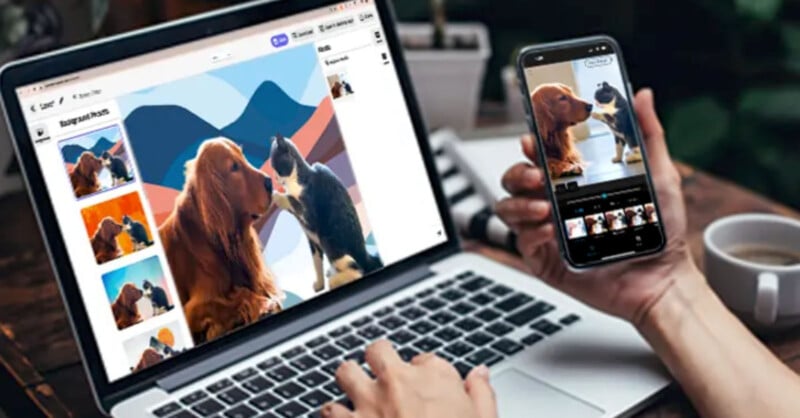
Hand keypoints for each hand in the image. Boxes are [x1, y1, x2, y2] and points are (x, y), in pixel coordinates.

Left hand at [322, 340, 496, 417]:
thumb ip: (481, 394)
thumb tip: (480, 374)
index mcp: (433, 377)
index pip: (425, 358)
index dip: (424, 372)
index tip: (426, 386)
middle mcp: (398, 382)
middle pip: (379, 350)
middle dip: (379, 359)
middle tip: (384, 375)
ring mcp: (369, 402)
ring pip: (347, 372)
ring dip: (350, 379)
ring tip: (355, 387)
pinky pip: (329, 409)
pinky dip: (334, 414)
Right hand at [496, 89, 696, 325]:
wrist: (662, 278)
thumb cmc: (659, 231)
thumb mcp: (659, 174)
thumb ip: (648, 134)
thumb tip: (643, 96)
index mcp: (576, 181)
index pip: (541, 156)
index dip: (531, 144)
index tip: (532, 137)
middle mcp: (557, 203)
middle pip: (516, 178)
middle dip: (519, 172)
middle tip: (539, 176)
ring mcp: (548, 231)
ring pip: (509, 207)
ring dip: (520, 202)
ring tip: (545, 206)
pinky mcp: (545, 258)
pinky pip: (521, 240)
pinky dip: (530, 231)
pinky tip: (550, 230)